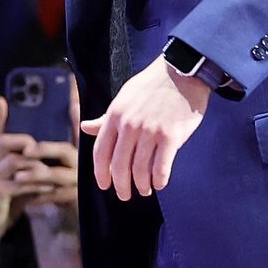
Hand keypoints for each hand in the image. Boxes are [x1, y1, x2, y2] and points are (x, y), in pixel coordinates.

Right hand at [0, 94, 75, 241]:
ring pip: (13, 162)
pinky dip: (35, 185)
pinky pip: (17, 184)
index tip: (1, 100)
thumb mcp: (15, 179)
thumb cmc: (5, 201)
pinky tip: (49, 188)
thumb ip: (27, 166)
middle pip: (2, 142)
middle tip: (39, 147)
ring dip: (35, 165)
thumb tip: (45, 154)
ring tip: (51, 170)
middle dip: (23, 141)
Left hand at [83, 58, 208, 202]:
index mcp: (115, 116)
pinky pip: (162, 166)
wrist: (182, 72)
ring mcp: (150, 131)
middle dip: (121, 185)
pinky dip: (159, 179)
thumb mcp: (124, 98)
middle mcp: (130, 125)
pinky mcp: (171, 136)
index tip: (105, 185)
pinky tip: (160, 183)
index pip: (101, 152)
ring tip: (145, 190)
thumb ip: (106, 118)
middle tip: (125, 195)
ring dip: (141, 185)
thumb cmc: (152, 86)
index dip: (101, 173)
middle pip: (119, 165)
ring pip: (140, 169)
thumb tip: (85, 127)